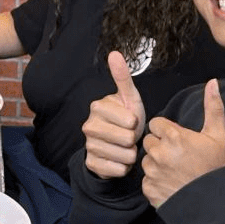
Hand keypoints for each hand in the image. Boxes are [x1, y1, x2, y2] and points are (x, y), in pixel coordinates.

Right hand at [82, 51, 146, 178]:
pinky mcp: (91, 163)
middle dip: (134, 139)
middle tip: (129, 135)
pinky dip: (124, 167)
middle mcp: (88, 125)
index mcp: (97, 107)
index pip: (130, 120)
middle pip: (127, 139)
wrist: (115, 144)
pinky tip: (119, 159)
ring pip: (124, 156)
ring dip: (130, 154)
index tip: (131, 121)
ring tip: (125, 147)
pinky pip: (118, 170)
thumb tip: (115, 53)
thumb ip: (123, 77)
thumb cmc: (125, 118)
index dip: (136, 123)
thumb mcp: (128, 98)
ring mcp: (88, 145)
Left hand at [141, 79, 224, 207]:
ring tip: (177, 172)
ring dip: (157, 164)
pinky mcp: (149, 190)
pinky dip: (156, 182)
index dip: (168, 132)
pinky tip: (172, 184)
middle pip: (150, 141)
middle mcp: (159, 153)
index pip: (156, 124)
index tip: (180, 141)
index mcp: (174, 137)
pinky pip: (146, 180)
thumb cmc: (219, 170)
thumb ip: (213, 107)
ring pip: (146, 160)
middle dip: (161, 147)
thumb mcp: (219, 136)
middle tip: (180, 158)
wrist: (218, 207)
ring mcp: (153, 173)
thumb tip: (212, 82)